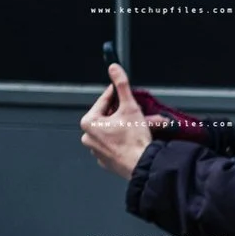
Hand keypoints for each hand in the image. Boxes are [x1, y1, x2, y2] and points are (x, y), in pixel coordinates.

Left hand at [80, 63, 153, 179]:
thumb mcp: (129, 107)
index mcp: (89, 123)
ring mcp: (97, 151)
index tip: (124, 90)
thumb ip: (121, 86)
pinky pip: (116, 144)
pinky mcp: (107, 161)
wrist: (143, 166)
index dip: (117, 94)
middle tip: (140, 111)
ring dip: (129, 126)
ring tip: (145, 125)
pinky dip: (126, 140)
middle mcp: (89, 137)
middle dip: (128, 113)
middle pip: (110, 117)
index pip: (104, 101)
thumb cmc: (134, 142)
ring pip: (114, 131)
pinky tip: (138, 139)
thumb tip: (114, 69)